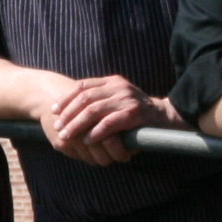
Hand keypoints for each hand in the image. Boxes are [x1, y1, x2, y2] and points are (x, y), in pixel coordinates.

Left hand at [41, 76, 171, 166]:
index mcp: (112, 82)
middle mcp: (119, 87)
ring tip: (68, 135)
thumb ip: (101, 100)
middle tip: (58, 127)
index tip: (54, 111)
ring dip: (77, 124)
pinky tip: (88, 140)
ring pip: (94, 110)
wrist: (166, 117)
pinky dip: (96, 132)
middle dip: (68, 114)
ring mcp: (127, 99)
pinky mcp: (135, 113)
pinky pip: (110, 123)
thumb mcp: (118, 100)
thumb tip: (71, 110)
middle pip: (85, 98)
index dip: (65, 98)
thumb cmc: (137, 113)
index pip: (82, 86)